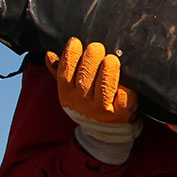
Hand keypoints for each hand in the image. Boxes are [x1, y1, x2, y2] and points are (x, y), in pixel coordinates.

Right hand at [46, 39, 140, 164]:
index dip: (70, 56)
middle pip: (85, 78)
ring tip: (111, 58)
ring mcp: (102, 111)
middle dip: (91, 59)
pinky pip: (124, 99)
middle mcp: (82, 104)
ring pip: (104, 88)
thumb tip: (49, 54)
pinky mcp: (121, 115)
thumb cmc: (88, 104)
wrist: (106, 135)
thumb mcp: (71, 92)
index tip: (75, 41)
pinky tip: (127, 78)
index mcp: (67, 95)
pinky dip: (125, 89)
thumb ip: (60, 72)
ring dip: (108, 71)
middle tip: (97, 46)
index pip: (65, 73)